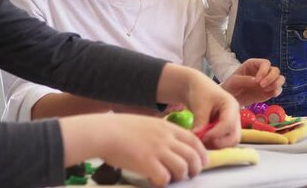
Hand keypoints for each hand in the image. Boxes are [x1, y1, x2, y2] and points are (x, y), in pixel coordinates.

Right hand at [60, 113, 206, 186]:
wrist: (104, 132)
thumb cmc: (120, 128)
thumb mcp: (147, 123)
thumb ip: (160, 133)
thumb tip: (169, 146)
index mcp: (166, 127)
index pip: (194, 140)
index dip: (201, 153)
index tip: (202, 162)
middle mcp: (165, 138)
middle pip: (192, 156)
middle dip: (195, 168)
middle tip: (190, 175)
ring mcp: (157, 150)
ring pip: (182, 168)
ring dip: (180, 176)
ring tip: (171, 179)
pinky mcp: (147, 163)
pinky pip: (164, 178)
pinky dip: (163, 182)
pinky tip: (155, 181)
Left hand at [156, 64, 240, 149]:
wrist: (197, 88)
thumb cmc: (200, 91)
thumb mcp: (200, 104)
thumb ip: (200, 120)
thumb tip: (198, 137)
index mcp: (231, 105)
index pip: (228, 124)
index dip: (215, 133)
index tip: (201, 136)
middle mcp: (235, 117)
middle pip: (234, 137)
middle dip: (219, 143)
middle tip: (202, 141)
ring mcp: (231, 124)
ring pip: (229, 142)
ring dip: (215, 145)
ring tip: (200, 140)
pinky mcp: (225, 130)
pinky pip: (222, 142)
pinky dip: (213, 144)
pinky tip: (201, 139)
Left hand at [220, 58, 284, 105]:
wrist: (232, 98)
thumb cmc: (231, 86)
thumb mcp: (234, 82)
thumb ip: (245, 80)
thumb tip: (256, 81)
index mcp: (253, 65)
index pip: (265, 63)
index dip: (264, 71)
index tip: (257, 81)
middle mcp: (262, 71)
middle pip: (275, 70)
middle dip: (271, 78)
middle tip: (262, 86)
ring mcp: (267, 81)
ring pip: (280, 79)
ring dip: (276, 84)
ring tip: (266, 90)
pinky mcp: (269, 91)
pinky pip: (278, 89)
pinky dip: (277, 91)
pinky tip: (271, 94)